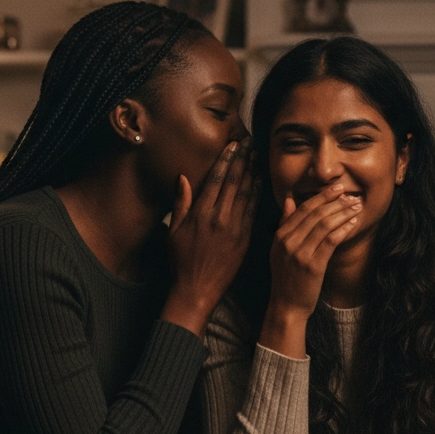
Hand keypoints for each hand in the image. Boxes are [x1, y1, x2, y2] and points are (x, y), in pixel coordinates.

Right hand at [162, 138, 258, 337]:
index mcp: (200, 214)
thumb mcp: (173, 231)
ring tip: (257, 156)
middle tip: (250, 143)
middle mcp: (218, 218)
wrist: (196, 290)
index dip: (226, 160)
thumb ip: (180, 203)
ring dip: (252, 173)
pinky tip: (261, 181)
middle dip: (242, 160)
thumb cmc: (181, 261)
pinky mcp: (245, 240)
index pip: (215, 180)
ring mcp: (234, 229)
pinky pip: (253, 212)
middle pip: (233, 182)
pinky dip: (257, 195)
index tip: (233, 145)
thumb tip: (183, 177)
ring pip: (246, 194)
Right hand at [270, 185, 361, 318]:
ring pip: (325, 224)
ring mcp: (300, 254)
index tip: (337, 188)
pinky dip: (344, 229)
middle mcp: (288, 242)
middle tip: (352, 196)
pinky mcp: (313, 265)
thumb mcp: (279, 249)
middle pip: (316, 214)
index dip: (322, 196)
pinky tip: (353, 224)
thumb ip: (284, 224)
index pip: (303, 209)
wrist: (286, 305)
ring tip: (356, 207)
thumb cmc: (286, 277)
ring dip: (343, 213)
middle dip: (336, 202)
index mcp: (280, 236)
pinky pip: (331, 240)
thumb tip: (291, 200)